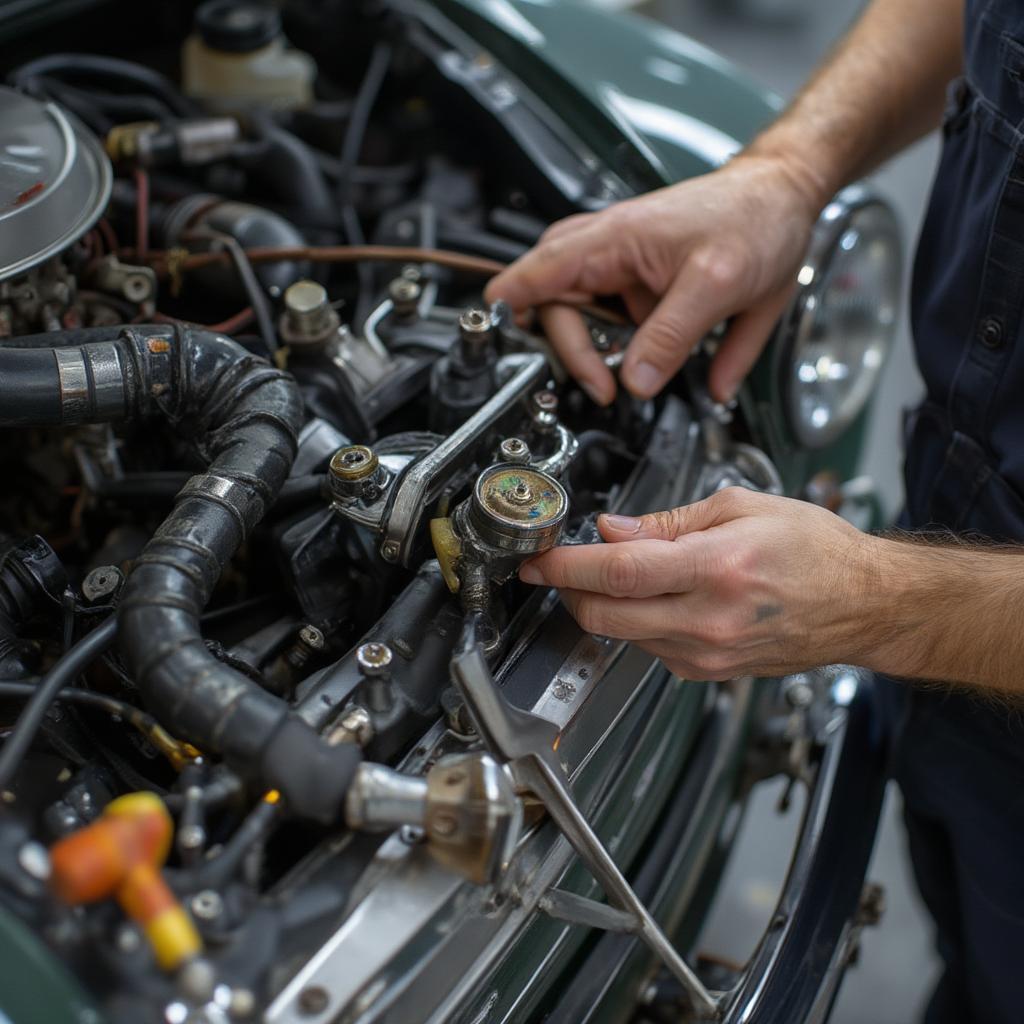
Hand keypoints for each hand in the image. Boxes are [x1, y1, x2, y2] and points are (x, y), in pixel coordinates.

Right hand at [484, 154, 821, 404]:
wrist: (787, 198)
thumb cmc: (755, 218)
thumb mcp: (718, 284)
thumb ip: (673, 336)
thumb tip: (636, 381)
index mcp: (616, 239)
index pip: (541, 271)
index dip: (514, 303)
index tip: (497, 331)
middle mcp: (609, 251)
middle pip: (557, 305)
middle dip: (574, 351)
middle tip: (603, 387)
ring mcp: (624, 269)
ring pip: (584, 317)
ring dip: (596, 351)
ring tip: (622, 376)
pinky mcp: (641, 288)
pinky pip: (619, 325)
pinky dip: (626, 349)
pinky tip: (654, 363)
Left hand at [518, 488, 877, 680]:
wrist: (863, 604)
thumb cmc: (817, 551)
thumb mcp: (742, 508)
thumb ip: (668, 520)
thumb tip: (614, 529)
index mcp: (718, 569)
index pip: (618, 571)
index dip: (566, 565)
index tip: (538, 559)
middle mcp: (709, 620)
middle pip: (604, 614)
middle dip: (568, 590)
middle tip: (558, 567)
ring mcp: (707, 654)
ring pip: (621, 634)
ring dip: (602, 605)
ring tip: (619, 573)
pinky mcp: (707, 672)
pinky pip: (649, 648)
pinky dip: (636, 622)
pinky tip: (656, 598)